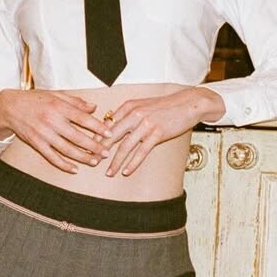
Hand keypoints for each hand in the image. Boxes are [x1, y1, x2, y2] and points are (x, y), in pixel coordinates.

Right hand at [0, 89, 110, 173]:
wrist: (9, 107)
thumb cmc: (35, 99)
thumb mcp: (55, 95)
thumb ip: (75, 102)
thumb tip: (94, 108)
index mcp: (58, 107)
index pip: (82, 118)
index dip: (97, 127)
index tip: (109, 133)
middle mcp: (52, 121)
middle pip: (77, 137)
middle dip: (93, 146)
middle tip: (106, 153)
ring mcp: (44, 134)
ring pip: (66, 149)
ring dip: (82, 157)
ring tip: (94, 161)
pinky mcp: (36, 144)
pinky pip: (52, 157)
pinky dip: (63, 164)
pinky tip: (74, 169)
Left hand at [104, 87, 223, 176]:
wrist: (187, 103)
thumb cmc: (164, 106)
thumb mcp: (143, 105)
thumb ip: (127, 114)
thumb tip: (111, 126)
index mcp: (128, 107)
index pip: (107, 124)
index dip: (97, 137)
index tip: (89, 149)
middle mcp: (134, 114)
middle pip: (112, 136)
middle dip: (101, 151)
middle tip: (93, 162)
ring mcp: (145, 124)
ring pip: (125, 147)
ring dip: (115, 162)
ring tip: (108, 173)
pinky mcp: (157, 134)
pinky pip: (141, 152)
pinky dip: (132, 163)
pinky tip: (126, 171)